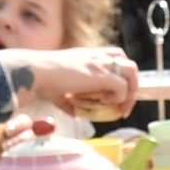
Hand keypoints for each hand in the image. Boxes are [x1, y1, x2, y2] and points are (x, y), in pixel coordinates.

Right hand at [16, 47, 141, 119]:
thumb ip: (71, 101)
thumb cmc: (44, 79)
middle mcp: (99, 56)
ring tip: (120, 107)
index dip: (122, 76)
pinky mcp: (101, 74)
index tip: (117, 95)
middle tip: (124, 106)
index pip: (118, 58)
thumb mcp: (61, 90)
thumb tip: (76, 113)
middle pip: (130, 65)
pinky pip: (122, 87)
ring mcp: (101, 63)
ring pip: (132, 73)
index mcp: (92, 55)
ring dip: (130, 93)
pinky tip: (104, 103)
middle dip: (132, 87)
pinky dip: (119, 98)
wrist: (37, 71)